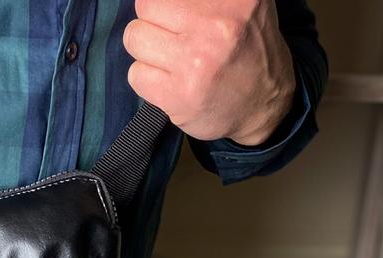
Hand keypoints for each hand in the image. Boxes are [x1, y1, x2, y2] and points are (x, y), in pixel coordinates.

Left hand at [124, 0, 296, 145]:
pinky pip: (135, 73)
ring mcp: (196, 62)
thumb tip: (157, 0)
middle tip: (170, 36)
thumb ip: (204, 0)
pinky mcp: (178, 94)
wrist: (264, 105)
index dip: (163, 3)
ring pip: (135, 38)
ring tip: (168, 59)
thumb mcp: (242, 5)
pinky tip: (167, 82)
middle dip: (152, 22)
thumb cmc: (246, 50)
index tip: (173, 15)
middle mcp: (216, 26)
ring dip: (145, 50)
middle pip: (146, 6)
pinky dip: (145, 78)